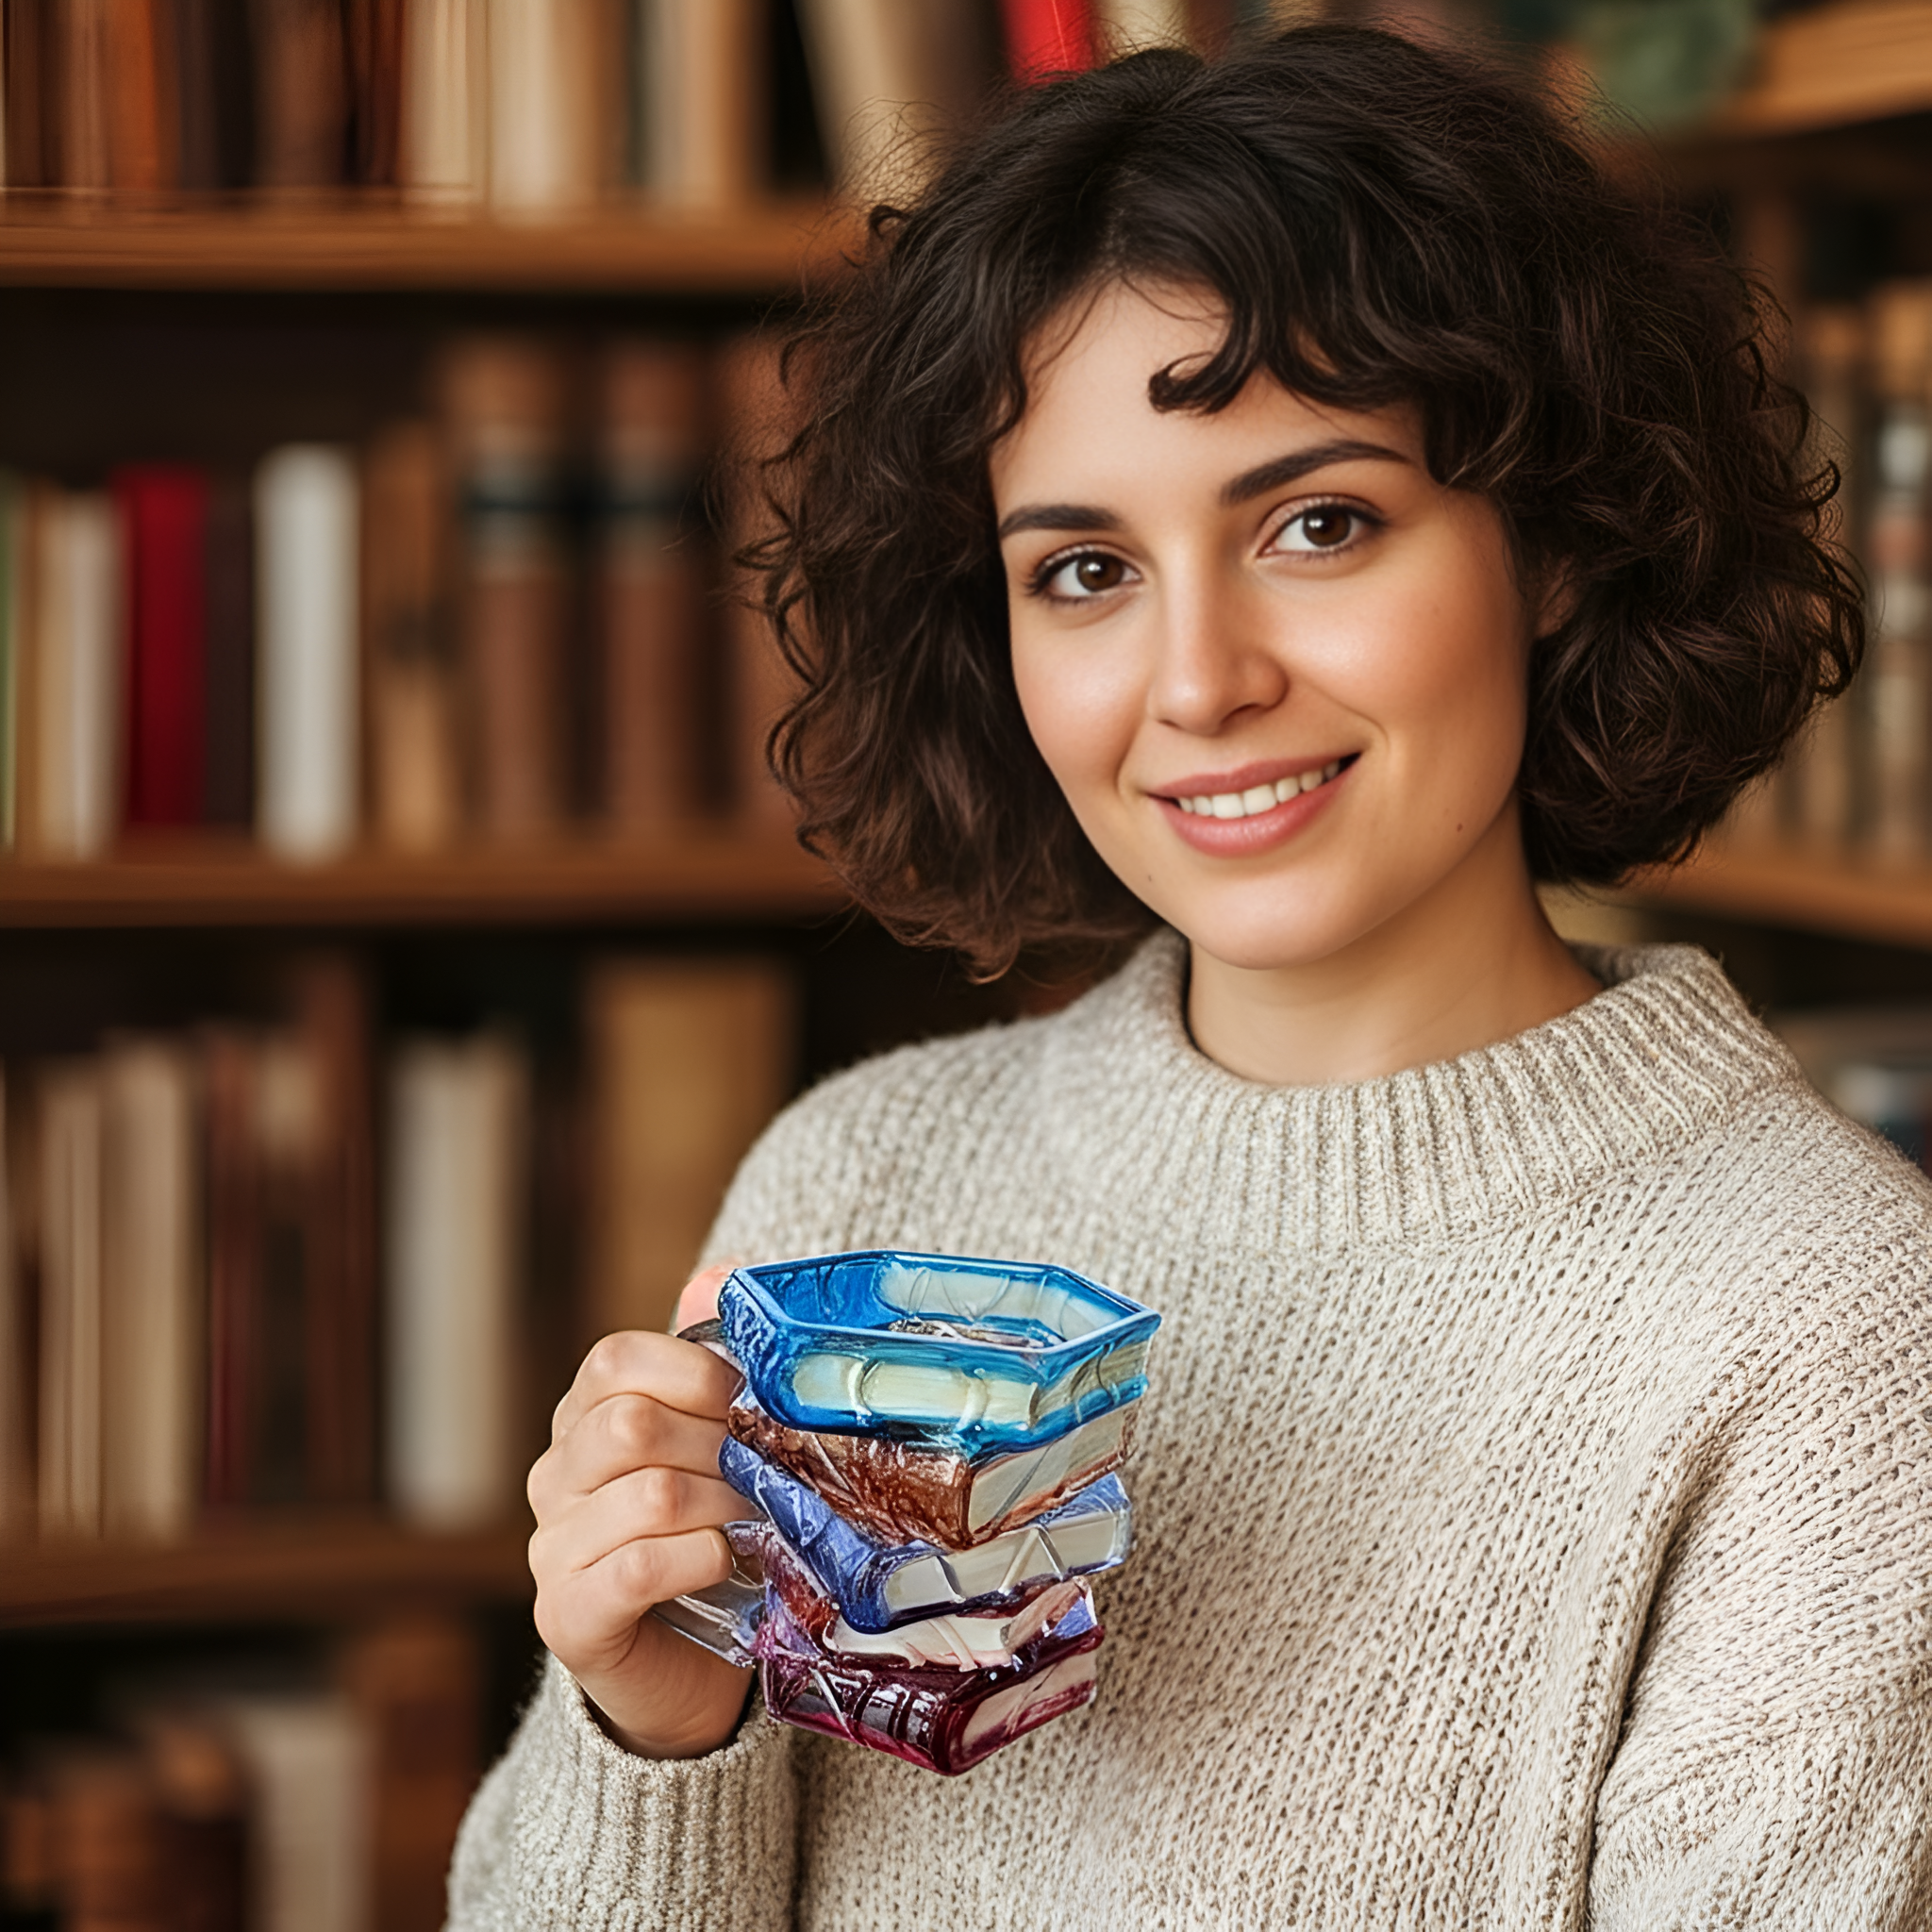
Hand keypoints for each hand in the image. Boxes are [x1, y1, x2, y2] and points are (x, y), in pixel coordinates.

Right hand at [528, 1264, 751, 1757]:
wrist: (692, 1666)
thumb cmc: (711, 1536)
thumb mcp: (719, 1445)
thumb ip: (718, 1362)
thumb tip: (722, 1274)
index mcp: (584, 1420)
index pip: (615, 1361)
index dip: (695, 1373)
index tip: (749, 1403)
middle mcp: (554, 1477)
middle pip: (630, 1424)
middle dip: (716, 1445)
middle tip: (762, 1475)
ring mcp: (551, 1548)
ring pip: (646, 1494)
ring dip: (722, 1506)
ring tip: (755, 1525)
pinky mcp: (567, 1616)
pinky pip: (635, 1566)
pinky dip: (698, 1558)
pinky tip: (726, 1563)